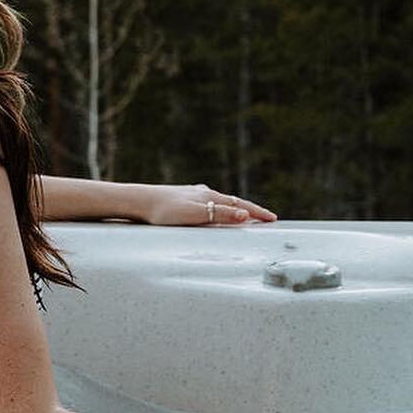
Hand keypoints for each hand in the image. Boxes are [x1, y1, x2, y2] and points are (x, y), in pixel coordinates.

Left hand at [135, 184, 277, 225]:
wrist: (139, 201)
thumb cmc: (164, 210)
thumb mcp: (194, 214)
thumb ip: (218, 214)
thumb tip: (245, 215)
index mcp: (209, 196)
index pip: (240, 205)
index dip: (257, 213)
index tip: (273, 219)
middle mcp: (203, 193)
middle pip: (233, 201)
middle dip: (250, 210)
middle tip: (265, 218)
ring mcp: (192, 195)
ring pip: (219, 201)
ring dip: (235, 208)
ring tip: (244, 216)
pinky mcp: (182, 199)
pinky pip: (207, 204)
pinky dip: (218, 208)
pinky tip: (212, 210)